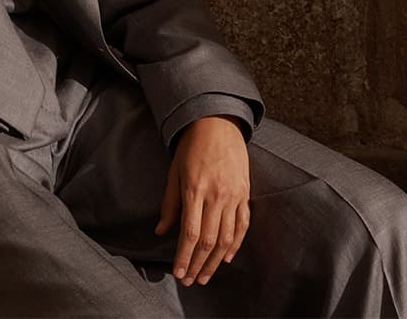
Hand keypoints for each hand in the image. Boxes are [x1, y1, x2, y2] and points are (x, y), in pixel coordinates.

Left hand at [154, 115, 249, 287]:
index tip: (178, 272)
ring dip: (215, 261)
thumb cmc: (191, 148)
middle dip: (197, 264)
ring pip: (227, 238)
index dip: (184, 256)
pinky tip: (226, 258)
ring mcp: (233, 196)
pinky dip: (235, 244)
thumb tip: (161, 231)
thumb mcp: (174, 172)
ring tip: (205, 275)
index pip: (190, 233)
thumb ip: (169, 204)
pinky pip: (242, 225)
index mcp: (195, 191)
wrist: (218, 125)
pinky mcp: (245, 194)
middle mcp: (216, 196)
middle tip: (190, 280)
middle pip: (209, 241)